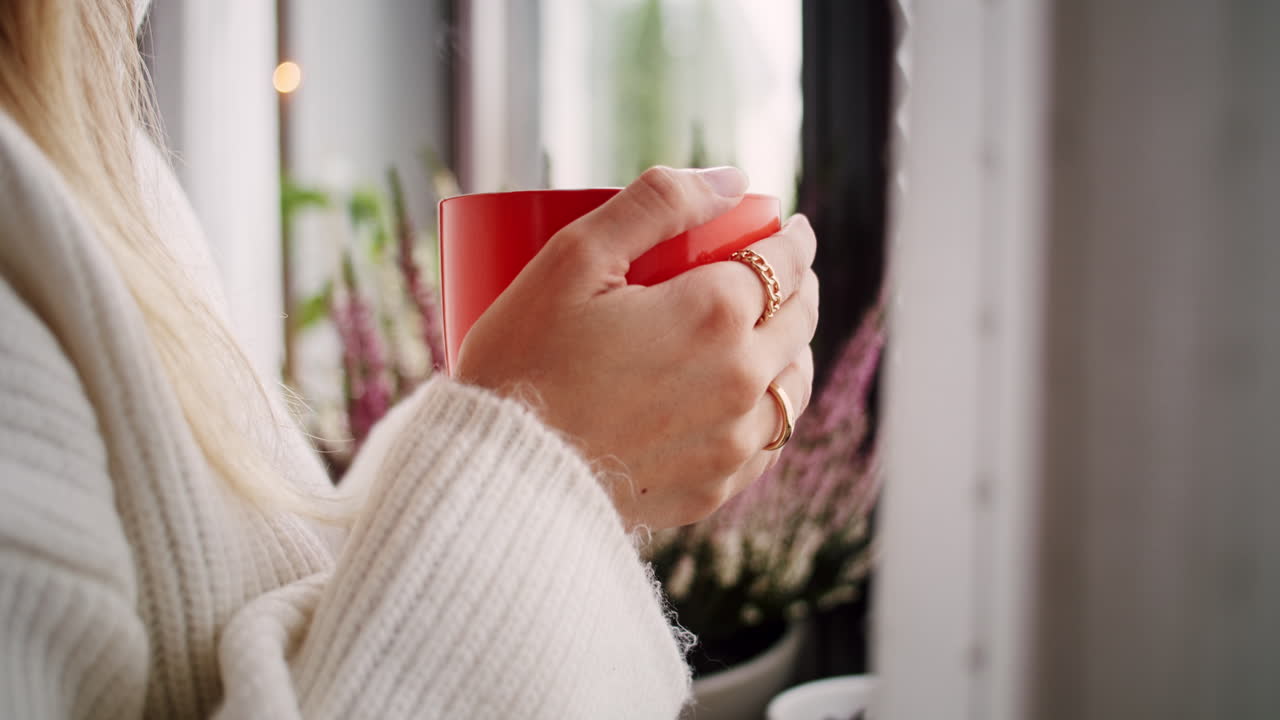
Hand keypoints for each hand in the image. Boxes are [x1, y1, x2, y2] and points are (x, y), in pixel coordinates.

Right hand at [454, 167, 818, 529]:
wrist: (500, 476)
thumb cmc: (523, 360)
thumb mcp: (574, 258)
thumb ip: (655, 204)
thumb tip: (730, 181)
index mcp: (715, 314)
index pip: (784, 263)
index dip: (794, 239)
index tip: (791, 229)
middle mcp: (740, 379)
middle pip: (798, 322)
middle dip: (800, 288)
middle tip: (785, 275)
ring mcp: (732, 442)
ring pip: (792, 387)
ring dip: (793, 352)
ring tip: (776, 336)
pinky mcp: (713, 489)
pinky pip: (767, 444)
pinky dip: (769, 412)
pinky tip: (755, 403)